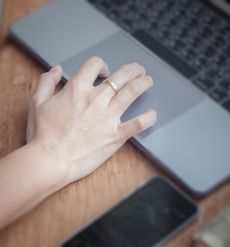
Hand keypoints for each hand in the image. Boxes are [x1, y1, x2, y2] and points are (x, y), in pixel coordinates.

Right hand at [27, 56, 156, 185]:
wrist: (51, 160)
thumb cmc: (43, 135)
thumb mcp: (37, 103)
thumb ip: (47, 82)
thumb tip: (57, 70)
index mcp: (77, 90)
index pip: (95, 65)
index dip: (101, 64)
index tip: (104, 71)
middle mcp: (96, 100)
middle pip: (121, 75)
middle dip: (132, 69)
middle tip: (137, 70)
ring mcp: (108, 117)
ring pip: (132, 92)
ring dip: (143, 83)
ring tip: (148, 81)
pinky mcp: (115, 136)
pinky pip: (138, 124)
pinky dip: (148, 118)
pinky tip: (152, 114)